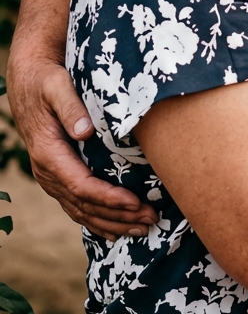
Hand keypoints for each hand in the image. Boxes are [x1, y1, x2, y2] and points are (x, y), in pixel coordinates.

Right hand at [5, 54, 157, 239]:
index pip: (81, 186)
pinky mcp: (59, 178)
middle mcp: (48, 172)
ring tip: (143, 229)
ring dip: (112, 223)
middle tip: (151, 219)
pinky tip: (117, 231)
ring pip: (81, 211)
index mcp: (48, 153)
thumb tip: (85, 131)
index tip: (136, 202)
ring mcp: (52, 178)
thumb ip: (70, 106)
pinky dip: (98, 221)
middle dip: (119, 216)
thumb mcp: (57, 86)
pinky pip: (77, 206)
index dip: (109, 198)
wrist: (29, 83)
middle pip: (84, 205)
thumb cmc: (47, 81)